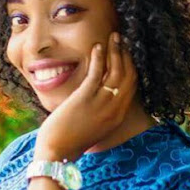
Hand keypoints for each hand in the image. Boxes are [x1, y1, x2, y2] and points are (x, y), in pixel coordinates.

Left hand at [34, 32, 137, 161]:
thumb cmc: (71, 139)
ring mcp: (101, 105)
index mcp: (118, 116)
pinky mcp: (85, 99)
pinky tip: (96, 47)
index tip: (127, 53)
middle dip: (127, 54)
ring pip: (115, 71)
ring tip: (113, 37)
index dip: (131, 66)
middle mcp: (114, 110)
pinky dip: (98, 57)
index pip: (132, 86)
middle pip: (128, 76)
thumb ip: (101, 109)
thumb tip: (98, 90)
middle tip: (122, 39)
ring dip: (115, 51)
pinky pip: (96, 73)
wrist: (57, 152)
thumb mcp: (94, 125)